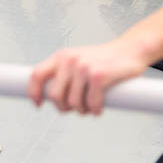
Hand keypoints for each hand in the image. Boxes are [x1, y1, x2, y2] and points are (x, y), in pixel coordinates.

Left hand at [28, 39, 150, 114]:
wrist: (129, 50)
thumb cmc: (103, 60)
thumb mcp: (77, 59)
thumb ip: (64, 72)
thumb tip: (51, 96)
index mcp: (60, 57)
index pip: (37, 74)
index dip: (34, 92)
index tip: (38, 104)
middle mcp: (69, 60)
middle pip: (54, 95)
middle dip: (63, 108)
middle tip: (73, 109)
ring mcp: (83, 67)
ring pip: (74, 103)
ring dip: (82, 111)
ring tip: (89, 107)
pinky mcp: (98, 76)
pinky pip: (92, 103)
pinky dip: (95, 111)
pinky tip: (98, 109)